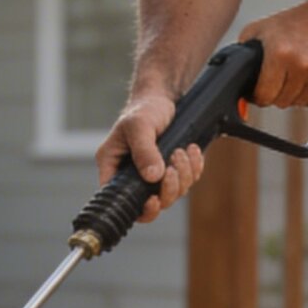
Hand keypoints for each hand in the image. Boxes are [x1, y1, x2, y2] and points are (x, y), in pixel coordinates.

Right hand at [95, 91, 205, 223]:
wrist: (163, 99)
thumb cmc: (143, 110)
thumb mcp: (139, 126)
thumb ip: (144, 151)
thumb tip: (153, 176)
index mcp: (114, 168)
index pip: (122, 201)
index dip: (140, 209)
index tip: (154, 199)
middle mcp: (133, 176)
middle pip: (154, 202)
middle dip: (169, 188)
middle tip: (173, 166)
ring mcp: (155, 176)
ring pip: (174, 193)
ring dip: (183, 174)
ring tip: (182, 150)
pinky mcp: (174, 171)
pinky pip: (188, 181)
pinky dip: (193, 167)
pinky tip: (191, 149)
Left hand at [240, 0, 307, 107]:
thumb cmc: (303, 20)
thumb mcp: (265, 26)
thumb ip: (245, 47)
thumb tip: (234, 71)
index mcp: (280, 52)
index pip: (264, 95)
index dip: (258, 96)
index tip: (259, 92)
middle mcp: (301, 65)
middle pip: (281, 102)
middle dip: (276, 94)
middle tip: (278, 80)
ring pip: (299, 103)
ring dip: (294, 94)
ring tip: (296, 74)